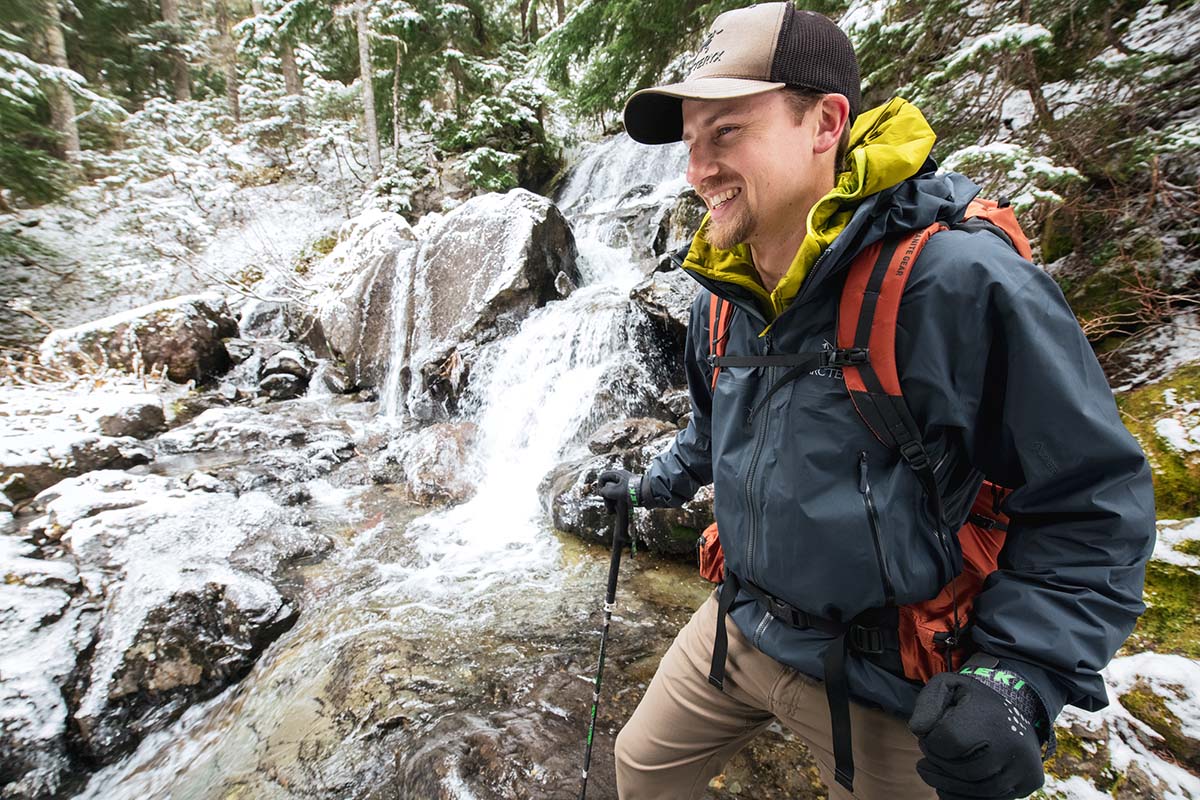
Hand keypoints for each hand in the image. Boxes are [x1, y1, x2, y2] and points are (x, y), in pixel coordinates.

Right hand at [596, 469, 643, 512]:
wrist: (649, 494)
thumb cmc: (633, 491)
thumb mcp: (616, 491)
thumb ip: (606, 491)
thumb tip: (602, 492)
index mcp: (618, 474)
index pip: (603, 477)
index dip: (600, 485)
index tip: (601, 494)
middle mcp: (621, 478)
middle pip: (608, 486)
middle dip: (606, 497)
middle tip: (608, 506)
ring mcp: (626, 485)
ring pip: (614, 493)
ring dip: (611, 502)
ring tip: (612, 511)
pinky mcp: (630, 492)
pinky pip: (620, 496)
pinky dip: (617, 503)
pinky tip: (618, 510)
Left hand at [907, 666, 1045, 799]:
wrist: (1014, 712)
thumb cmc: (973, 701)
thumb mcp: (949, 686)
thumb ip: (928, 703)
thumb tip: (917, 730)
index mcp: (994, 720)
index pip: (950, 741)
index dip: (930, 742)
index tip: (927, 736)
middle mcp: (1016, 747)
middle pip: (964, 770)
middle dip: (938, 764)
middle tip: (927, 756)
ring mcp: (1026, 769)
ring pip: (976, 790)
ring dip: (946, 785)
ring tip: (929, 773)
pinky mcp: (1028, 785)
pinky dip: (961, 797)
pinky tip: (944, 787)